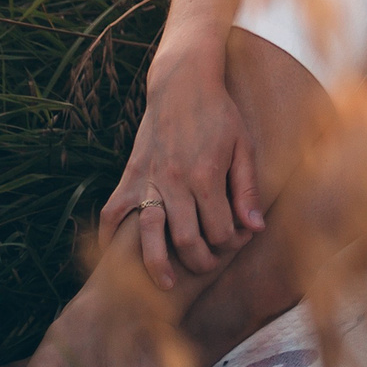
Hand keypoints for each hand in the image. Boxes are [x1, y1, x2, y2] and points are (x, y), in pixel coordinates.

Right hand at [99, 65, 263, 288]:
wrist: (183, 83)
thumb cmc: (220, 115)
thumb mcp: (243, 147)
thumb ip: (247, 190)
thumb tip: (255, 229)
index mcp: (206, 175)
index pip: (218, 229)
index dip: (230, 243)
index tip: (236, 242)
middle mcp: (175, 181)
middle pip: (185, 238)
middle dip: (200, 260)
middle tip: (207, 267)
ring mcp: (148, 178)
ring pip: (148, 232)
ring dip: (156, 263)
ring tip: (165, 284)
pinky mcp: (130, 174)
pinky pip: (113, 212)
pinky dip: (110, 237)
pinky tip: (116, 256)